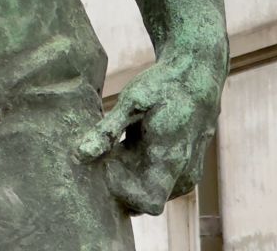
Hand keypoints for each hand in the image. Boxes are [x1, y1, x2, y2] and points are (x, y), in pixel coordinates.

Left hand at [75, 46, 224, 215]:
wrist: (196, 73)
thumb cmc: (162, 86)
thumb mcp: (131, 103)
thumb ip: (107, 131)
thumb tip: (80, 156)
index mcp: (172, 161)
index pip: (146, 203)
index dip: (122, 190)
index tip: (107, 163)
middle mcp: (183, 176)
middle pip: (143, 199)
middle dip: (120, 182)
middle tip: (105, 151)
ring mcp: (186, 176)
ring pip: (148, 191)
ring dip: (128, 176)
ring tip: (116, 145)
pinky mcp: (184, 171)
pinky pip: (156, 183)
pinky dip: (139, 170)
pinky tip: (127, 145)